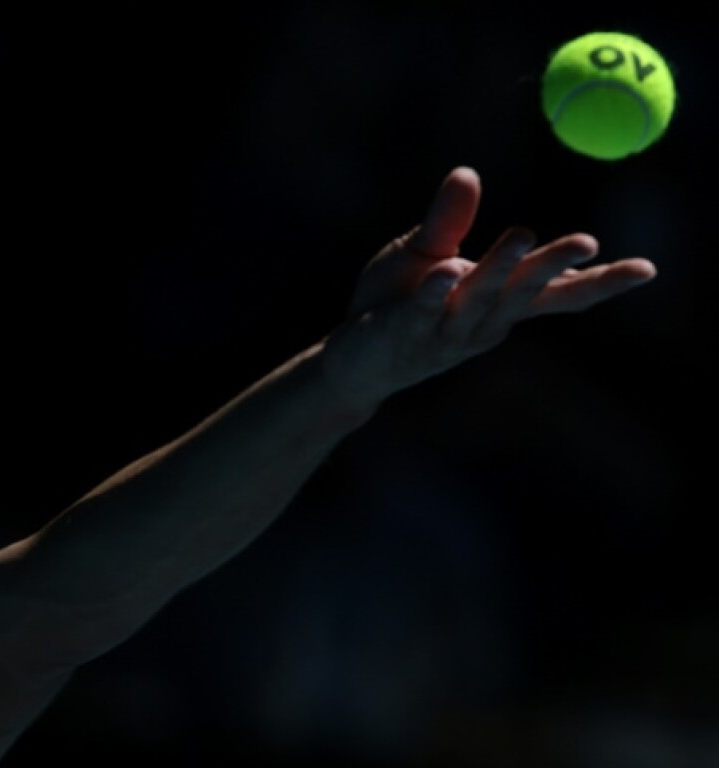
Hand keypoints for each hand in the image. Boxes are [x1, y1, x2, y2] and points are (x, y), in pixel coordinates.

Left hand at [320, 166, 656, 410]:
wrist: (353, 361)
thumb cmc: (396, 303)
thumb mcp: (423, 253)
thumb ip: (448, 221)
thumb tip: (468, 172)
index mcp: (497, 301)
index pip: (555, 293)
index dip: (599, 282)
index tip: (646, 270)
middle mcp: (481, 321)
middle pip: (524, 292)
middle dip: (554, 266)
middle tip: (588, 241)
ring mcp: (443, 332)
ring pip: (479, 300)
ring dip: (502, 270)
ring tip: (523, 237)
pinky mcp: (402, 335)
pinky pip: (421, 313)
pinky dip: (434, 295)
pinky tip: (443, 275)